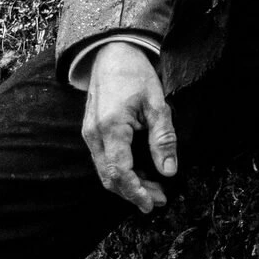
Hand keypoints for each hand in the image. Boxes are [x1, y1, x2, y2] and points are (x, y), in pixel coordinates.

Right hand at [82, 42, 177, 212]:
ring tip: (155, 190)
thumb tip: (169, 171)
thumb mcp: (157, 104)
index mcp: (110, 128)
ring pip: (106, 170)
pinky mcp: (92, 132)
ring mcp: (89, 134)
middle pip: (110, 177)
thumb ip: (163, 139)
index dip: (135, 192)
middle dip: (134, 192)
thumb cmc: (135, 74)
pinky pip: (104, 159)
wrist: (112, 53)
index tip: (152, 204)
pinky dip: (122, 170)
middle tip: (160, 200)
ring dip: (129, 183)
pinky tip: (142, 172)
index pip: (119, 172)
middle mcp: (94, 135)